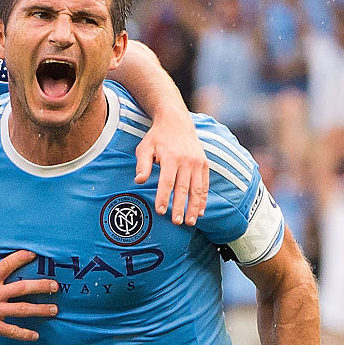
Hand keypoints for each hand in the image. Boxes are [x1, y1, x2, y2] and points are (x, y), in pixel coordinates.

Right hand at [0, 250, 57, 341]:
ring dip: (41, 310)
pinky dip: (25, 334)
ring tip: (54, 309)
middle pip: (22, 287)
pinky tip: (35, 335)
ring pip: (23, 309)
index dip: (20, 258)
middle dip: (41, 286)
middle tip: (55, 285)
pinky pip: (13, 330)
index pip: (6, 265)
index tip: (34, 254)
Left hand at [134, 105, 208, 226]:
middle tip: (176, 222)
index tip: (160, 211)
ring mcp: (197, 162)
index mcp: (170, 157)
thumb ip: (142, 164)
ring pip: (196, 189)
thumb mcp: (145, 147)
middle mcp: (186, 160)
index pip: (166, 181)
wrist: (176, 122)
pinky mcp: (204, 164)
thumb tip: (138, 180)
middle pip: (183, 188)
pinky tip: (200, 212)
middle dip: (180, 207)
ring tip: (190, 222)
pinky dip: (203, 199)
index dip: (163, 197)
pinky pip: (204, 184)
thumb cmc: (157, 137)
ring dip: (194, 207)